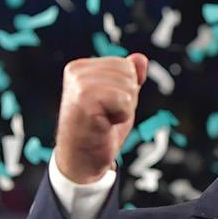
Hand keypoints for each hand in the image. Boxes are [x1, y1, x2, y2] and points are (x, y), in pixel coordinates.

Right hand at [55, 53, 147, 183]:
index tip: (107, 106)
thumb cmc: (100, 129)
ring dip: (124, 108)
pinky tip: (105, 124)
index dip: (126, 90)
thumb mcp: (119, 98)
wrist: (81, 159)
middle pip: (128, 73)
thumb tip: (141, 59)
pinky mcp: (85, 100)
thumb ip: (129, 77)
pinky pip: (124, 101)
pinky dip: (122, 116)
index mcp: (81, 67)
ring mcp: (79, 84)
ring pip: (128, 87)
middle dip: (127, 98)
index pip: (125, 65)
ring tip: (105, 119)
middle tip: (107, 115)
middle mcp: (76, 72)